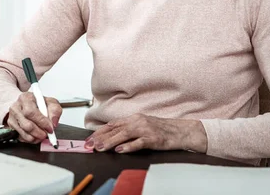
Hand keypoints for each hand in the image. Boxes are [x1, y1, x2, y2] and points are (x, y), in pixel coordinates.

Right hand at [6, 92, 61, 143]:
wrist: (30, 105)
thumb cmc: (39, 104)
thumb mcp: (51, 103)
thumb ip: (55, 111)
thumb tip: (53, 123)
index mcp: (26, 98)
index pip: (31, 112)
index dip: (41, 122)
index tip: (50, 128)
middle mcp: (16, 107)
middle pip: (26, 125)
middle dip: (39, 132)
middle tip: (46, 134)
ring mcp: (12, 117)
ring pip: (24, 133)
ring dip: (35, 137)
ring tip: (42, 135)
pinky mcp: (11, 126)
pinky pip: (20, 137)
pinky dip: (30, 139)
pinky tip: (35, 135)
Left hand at [85, 113, 206, 153]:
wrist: (180, 131)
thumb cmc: (161, 130)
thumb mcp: (142, 126)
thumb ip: (128, 129)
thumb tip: (111, 136)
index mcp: (134, 118)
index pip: (112, 124)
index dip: (99, 132)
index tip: (89, 139)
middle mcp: (138, 121)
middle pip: (115, 129)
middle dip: (100, 138)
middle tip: (89, 145)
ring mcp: (145, 129)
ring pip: (124, 135)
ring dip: (111, 142)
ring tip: (100, 148)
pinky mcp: (153, 138)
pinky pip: (139, 142)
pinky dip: (129, 146)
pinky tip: (120, 150)